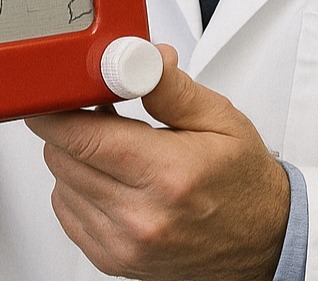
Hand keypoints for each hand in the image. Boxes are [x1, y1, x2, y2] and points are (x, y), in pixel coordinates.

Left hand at [25, 45, 289, 280]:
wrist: (265, 240)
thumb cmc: (244, 181)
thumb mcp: (219, 118)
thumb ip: (170, 86)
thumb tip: (135, 58)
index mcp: (167, 175)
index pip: (83, 138)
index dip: (56, 110)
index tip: (53, 92)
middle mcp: (141, 217)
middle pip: (64, 157)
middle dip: (71, 125)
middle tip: (100, 109)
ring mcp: (125, 245)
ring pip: (61, 183)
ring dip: (75, 156)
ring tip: (113, 143)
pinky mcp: (114, 260)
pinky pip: (67, 211)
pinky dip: (76, 187)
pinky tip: (108, 174)